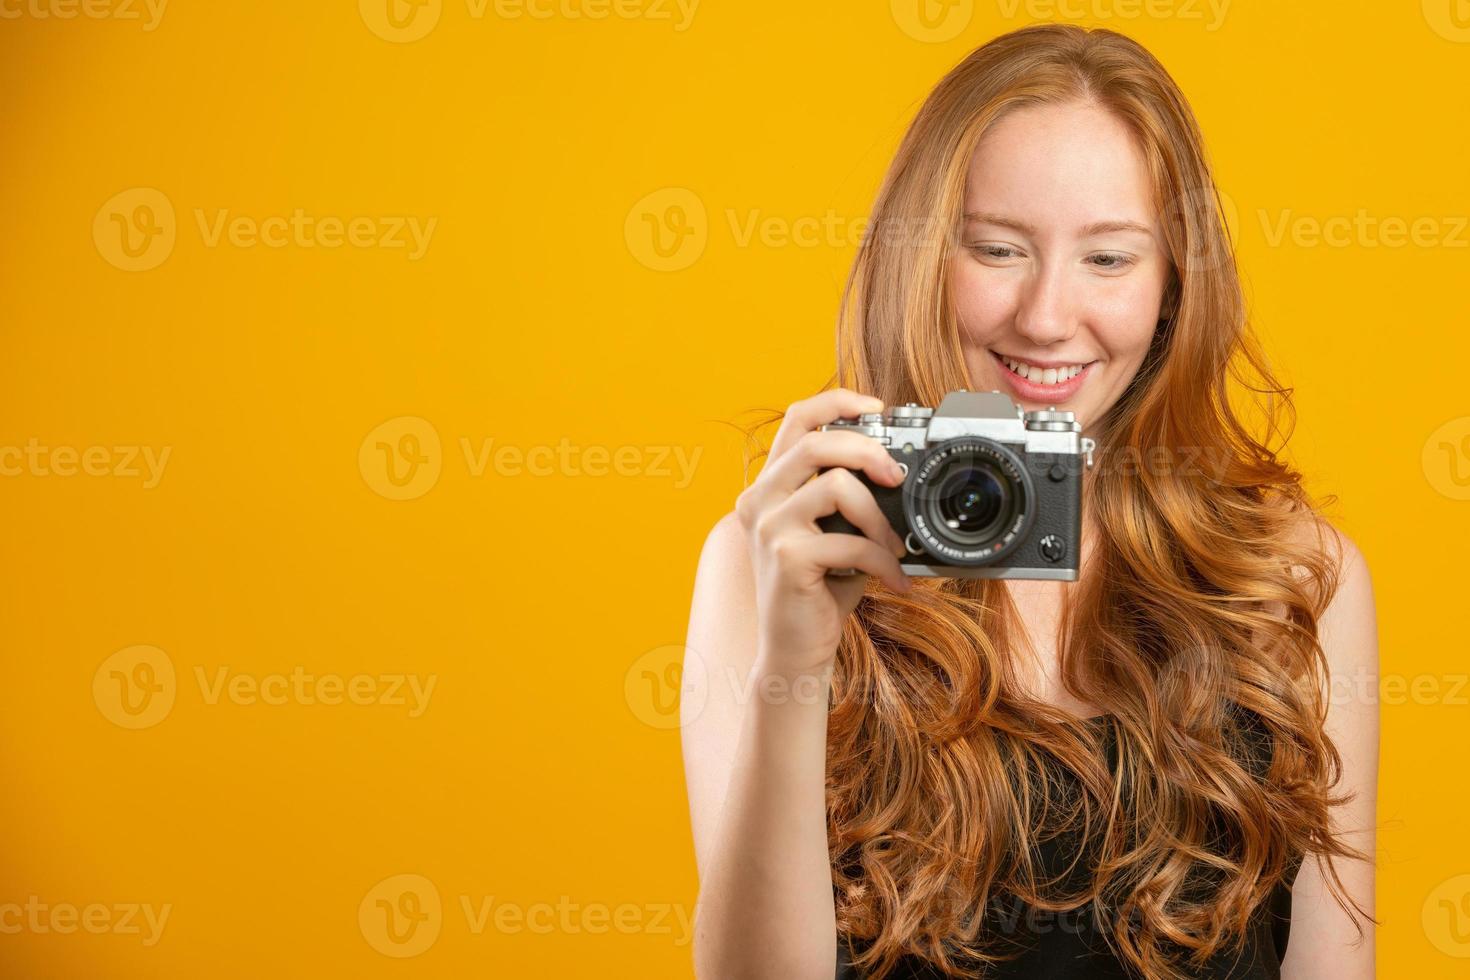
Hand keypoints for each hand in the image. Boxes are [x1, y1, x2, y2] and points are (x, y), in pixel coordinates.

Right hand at [734, 388, 910, 673]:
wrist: (794, 650)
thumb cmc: (818, 590)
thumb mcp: (832, 533)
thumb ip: (848, 498)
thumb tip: (898, 470)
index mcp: (769, 486)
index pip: (797, 418)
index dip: (838, 401)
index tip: (878, 409)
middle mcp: (760, 499)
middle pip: (818, 440)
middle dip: (869, 451)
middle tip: (897, 477)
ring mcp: (769, 527)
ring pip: (838, 485)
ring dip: (880, 519)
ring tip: (894, 547)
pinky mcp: (786, 558)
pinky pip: (852, 542)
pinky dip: (884, 562)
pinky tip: (894, 581)